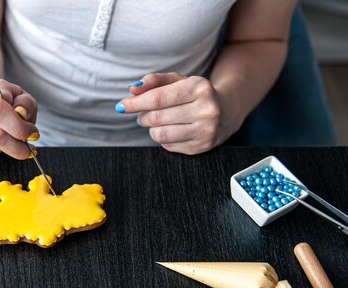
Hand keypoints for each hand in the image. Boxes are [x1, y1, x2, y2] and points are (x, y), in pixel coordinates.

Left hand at [117, 73, 237, 154]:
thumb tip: (132, 89)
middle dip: (143, 116)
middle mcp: (206, 110)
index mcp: (199, 88)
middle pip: (156, 118)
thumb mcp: (178, 81)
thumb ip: (153, 81)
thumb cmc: (195, 93)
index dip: (135, 103)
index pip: (157, 99)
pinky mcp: (202, 147)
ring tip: (158, 121)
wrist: (227, 110)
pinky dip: (163, 138)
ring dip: (152, 128)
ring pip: (160, 135)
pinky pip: (168, 146)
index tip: (121, 106)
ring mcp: (206, 131)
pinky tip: (173, 129)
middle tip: (144, 114)